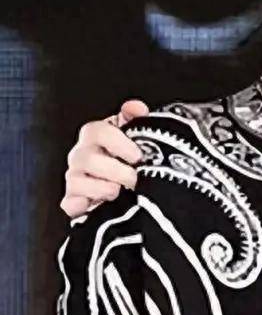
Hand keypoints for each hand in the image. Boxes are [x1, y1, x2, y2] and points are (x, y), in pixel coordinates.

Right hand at [60, 100, 147, 217]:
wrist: (128, 185)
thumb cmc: (130, 157)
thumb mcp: (138, 135)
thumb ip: (138, 119)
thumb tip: (136, 108)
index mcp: (95, 135)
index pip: (97, 131)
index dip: (118, 143)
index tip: (137, 156)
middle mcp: (81, 155)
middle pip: (87, 159)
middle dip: (115, 171)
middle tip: (134, 178)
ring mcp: (74, 178)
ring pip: (77, 182)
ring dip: (103, 189)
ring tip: (121, 192)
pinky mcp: (73, 201)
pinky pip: (70, 204)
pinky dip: (83, 206)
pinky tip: (99, 205)